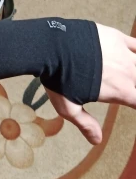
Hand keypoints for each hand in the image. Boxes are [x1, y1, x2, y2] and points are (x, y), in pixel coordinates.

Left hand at [46, 24, 135, 144]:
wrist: (51, 47)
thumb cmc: (58, 79)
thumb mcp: (68, 108)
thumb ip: (85, 124)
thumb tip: (96, 141)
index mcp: (120, 91)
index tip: (133, 103)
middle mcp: (127, 73)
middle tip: (130, 90)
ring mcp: (123, 54)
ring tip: (131, 76)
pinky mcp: (116, 37)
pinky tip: (134, 57)